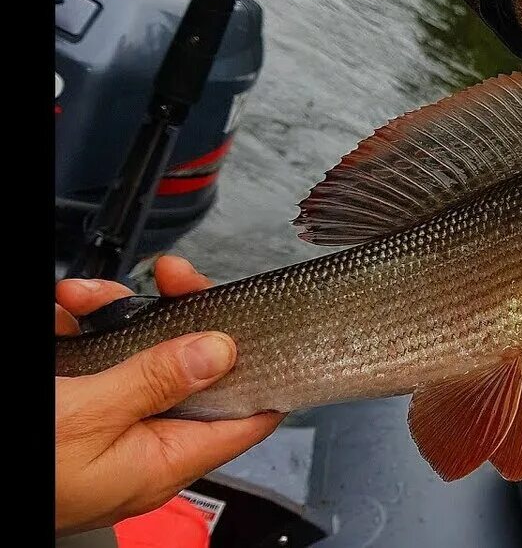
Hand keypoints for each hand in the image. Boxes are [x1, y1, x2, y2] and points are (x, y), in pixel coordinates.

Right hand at [55, 256, 282, 535]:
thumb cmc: (30, 468)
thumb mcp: (91, 416)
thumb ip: (156, 381)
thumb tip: (222, 351)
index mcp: (163, 459)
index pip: (244, 417)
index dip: (262, 369)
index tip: (268, 324)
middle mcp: (142, 442)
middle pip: (190, 367)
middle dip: (180, 314)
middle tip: (173, 276)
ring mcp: (106, 421)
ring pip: (137, 351)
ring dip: (113, 311)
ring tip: (83, 295)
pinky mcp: (72, 403)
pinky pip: (92, 356)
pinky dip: (76, 325)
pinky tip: (64, 308)